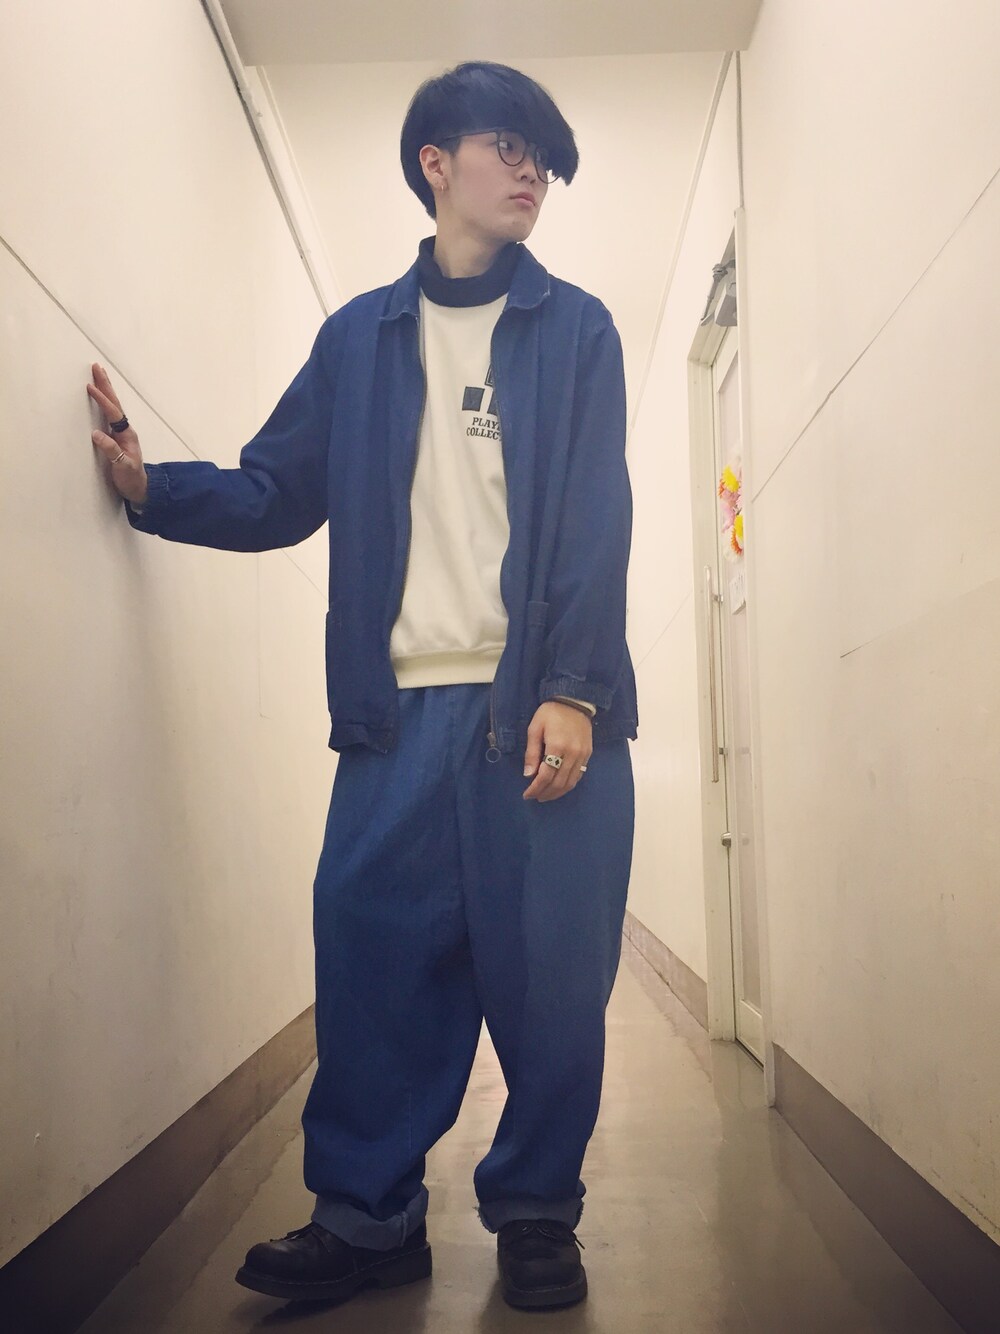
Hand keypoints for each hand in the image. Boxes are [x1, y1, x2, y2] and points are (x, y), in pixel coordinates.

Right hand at [87, 363, 147, 504]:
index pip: (113, 413)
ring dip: (106, 390)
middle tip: (96, 367)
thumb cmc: (131, 478)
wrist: (139, 489)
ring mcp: (121, 433)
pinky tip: (101, 397)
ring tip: (99, 375)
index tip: (91, 387)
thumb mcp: (122, 466)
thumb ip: (111, 450)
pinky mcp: (116, 437)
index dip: (102, 400)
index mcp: (126, 434)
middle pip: (114, 403)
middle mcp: (125, 430)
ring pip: (113, 406)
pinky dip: (104, 403)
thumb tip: (96, 434)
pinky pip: (109, 415)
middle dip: (105, 385)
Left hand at [522, 701, 592, 801]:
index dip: (535, 788)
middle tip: (535, 797)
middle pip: (559, 783)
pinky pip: (579, 776)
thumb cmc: (551, 713)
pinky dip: (568, 785)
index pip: (545, 776)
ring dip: (557, 793)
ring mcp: (582, 755)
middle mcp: (572, 753)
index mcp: (557, 746)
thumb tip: (528, 774)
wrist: (574, 701)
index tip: (527, 794)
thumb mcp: (535, 729)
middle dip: (545, 793)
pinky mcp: (588, 754)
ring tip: (546, 795)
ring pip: (570, 782)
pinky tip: (559, 786)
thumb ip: (532, 753)